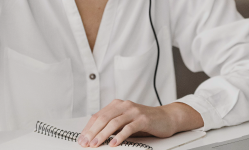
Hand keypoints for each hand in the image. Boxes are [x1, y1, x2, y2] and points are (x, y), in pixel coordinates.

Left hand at [78, 100, 202, 146]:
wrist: (167, 118)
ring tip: (96, 144)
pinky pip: (129, 128)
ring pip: (114, 123)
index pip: (98, 116)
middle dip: (92, 132)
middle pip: (104, 118)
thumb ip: (113, 125)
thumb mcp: (126, 121)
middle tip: (85, 143)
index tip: (81, 139)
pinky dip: (120, 137)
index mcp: (118, 105)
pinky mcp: (143, 119)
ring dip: (103, 135)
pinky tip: (113, 144)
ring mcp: (134, 111)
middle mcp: (125, 105)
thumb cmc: (145, 122)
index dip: (88, 128)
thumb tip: (95, 136)